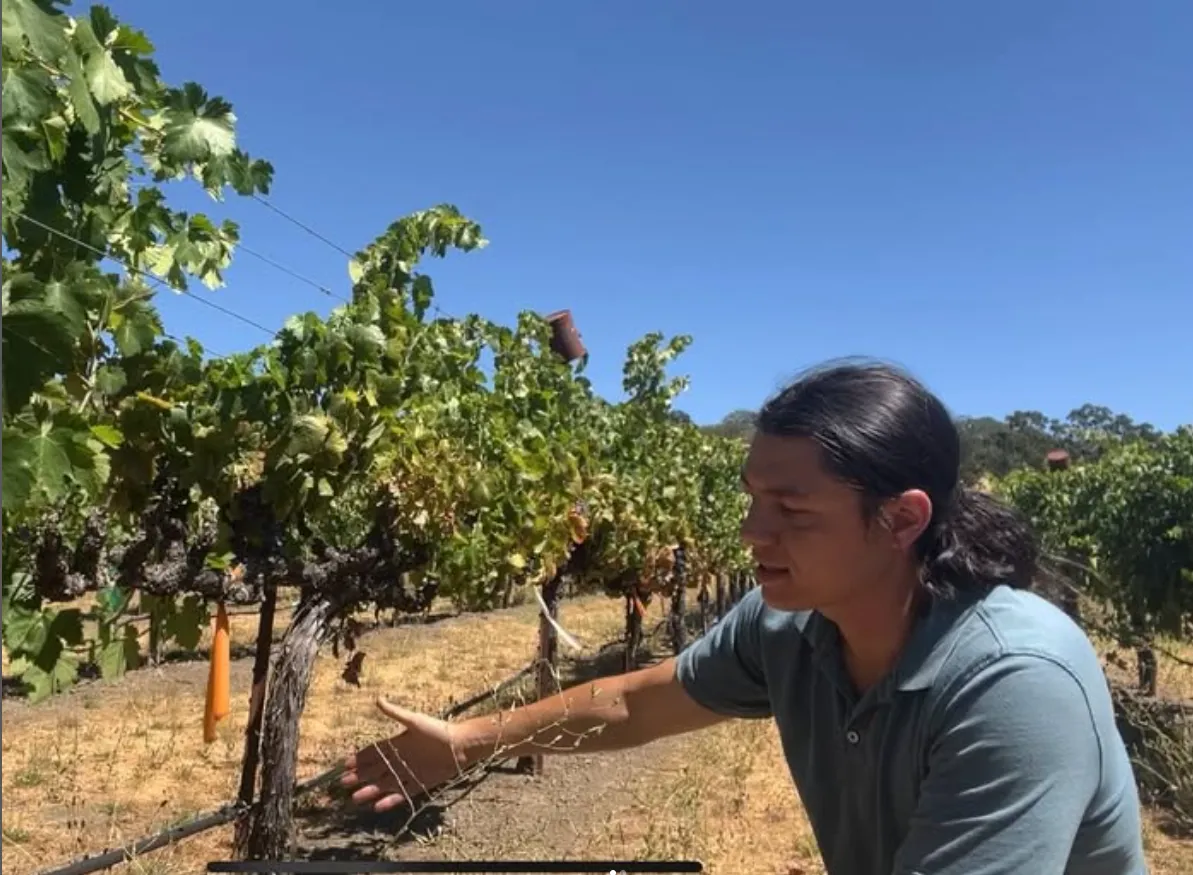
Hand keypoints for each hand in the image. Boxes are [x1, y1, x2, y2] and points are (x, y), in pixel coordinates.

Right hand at [341, 698, 466, 811]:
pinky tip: (376, 806)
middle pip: (375, 770)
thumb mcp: (415, 721)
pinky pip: (401, 794)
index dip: (359, 758)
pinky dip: (389, 801)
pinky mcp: (419, 784)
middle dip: (359, 776)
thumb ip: (395, 712)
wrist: (461, 746)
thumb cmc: (438, 730)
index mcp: (398, 743)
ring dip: (370, 791)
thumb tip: (378, 699)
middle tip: (343, 783)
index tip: (345, 765)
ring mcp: (409, 773)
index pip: (374, 752)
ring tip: (355, 798)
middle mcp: (401, 760)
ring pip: (385, 784)